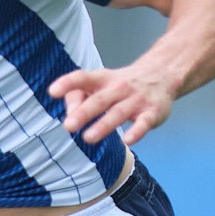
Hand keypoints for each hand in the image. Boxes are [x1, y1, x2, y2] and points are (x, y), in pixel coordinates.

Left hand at [48, 63, 178, 144]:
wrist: (162, 74)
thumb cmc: (119, 84)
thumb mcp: (98, 84)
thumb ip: (78, 96)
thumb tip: (69, 115)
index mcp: (102, 79)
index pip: (82, 78)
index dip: (67, 83)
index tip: (52, 92)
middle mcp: (119, 87)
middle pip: (99, 100)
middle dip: (83, 113)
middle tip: (68, 126)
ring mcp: (136, 100)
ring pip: (118, 113)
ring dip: (103, 126)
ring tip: (88, 138)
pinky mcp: (152, 112)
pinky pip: (144, 123)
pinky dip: (137, 132)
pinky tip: (127, 141)